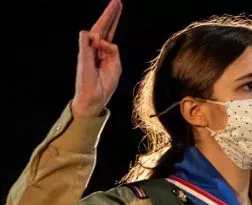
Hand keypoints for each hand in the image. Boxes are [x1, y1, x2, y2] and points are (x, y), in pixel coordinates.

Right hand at [71, 0, 122, 118]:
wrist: (94, 98)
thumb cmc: (104, 84)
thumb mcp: (115, 67)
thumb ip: (113, 52)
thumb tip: (103, 40)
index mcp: (105, 51)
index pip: (109, 31)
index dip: (113, 19)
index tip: (118, 6)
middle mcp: (96, 49)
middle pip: (104, 28)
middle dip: (110, 14)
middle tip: (117, 0)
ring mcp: (88, 52)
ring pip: (96, 32)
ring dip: (105, 20)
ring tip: (114, 7)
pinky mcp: (83, 58)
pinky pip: (86, 45)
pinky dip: (90, 40)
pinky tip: (91, 35)